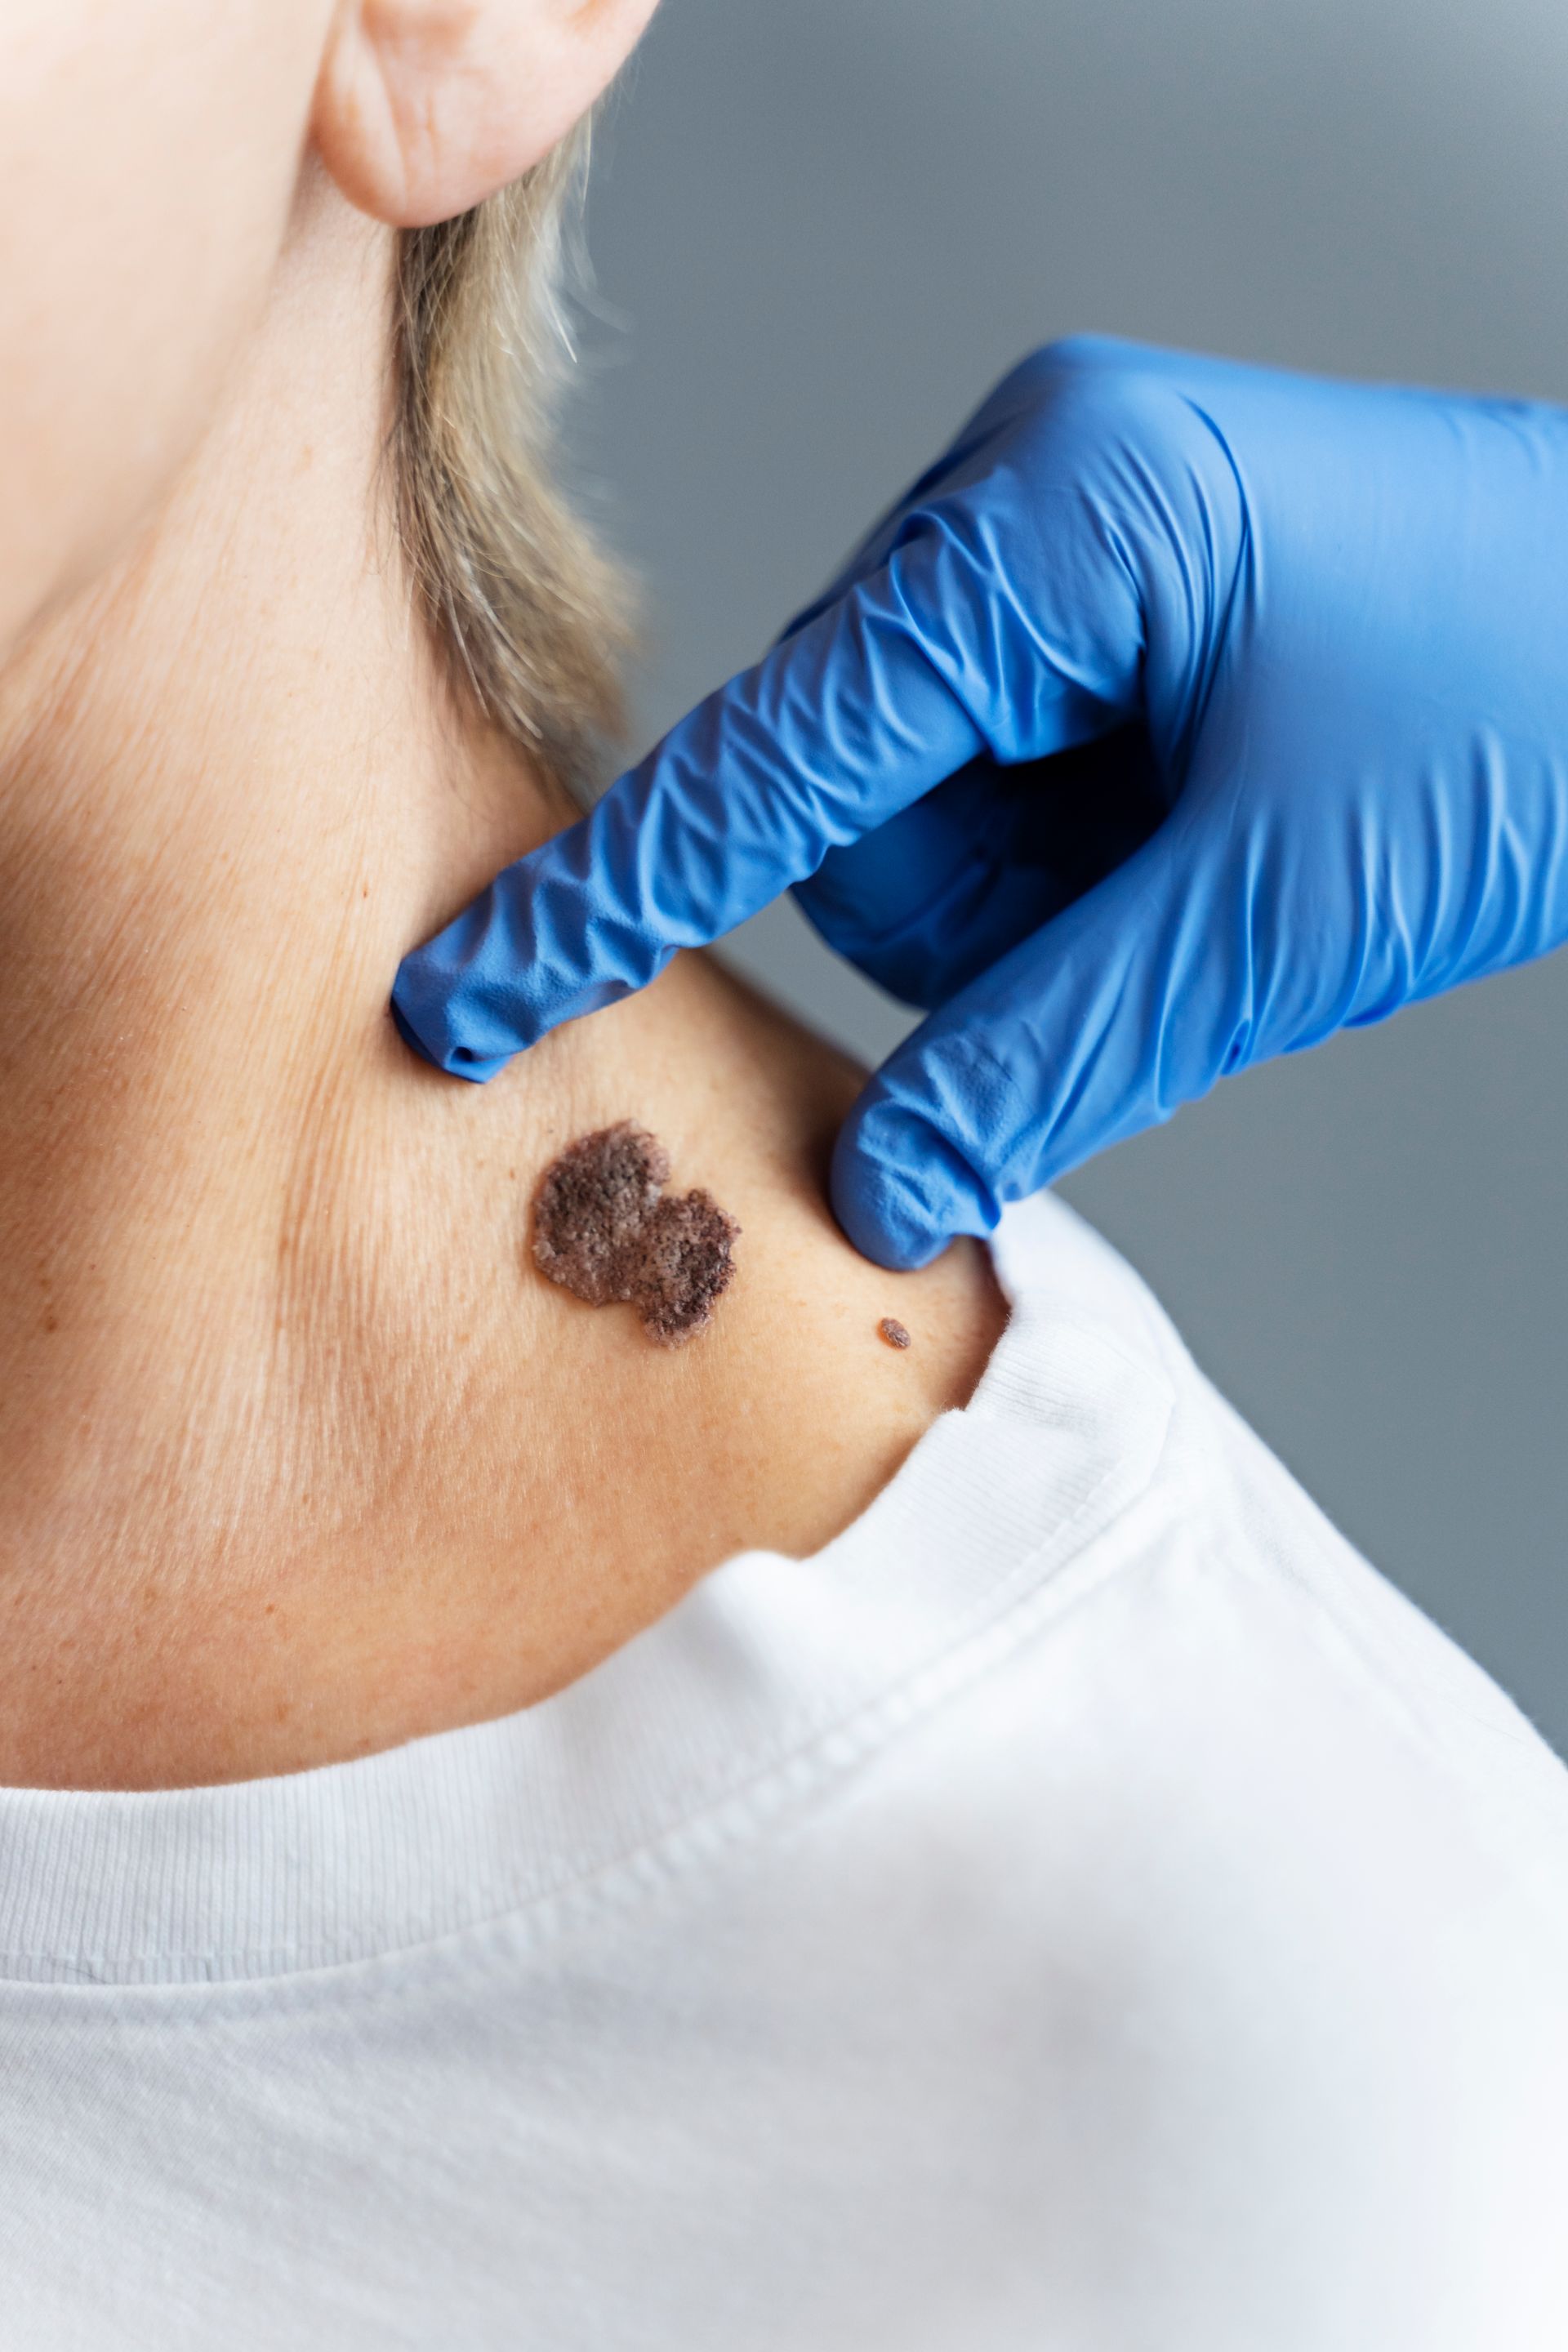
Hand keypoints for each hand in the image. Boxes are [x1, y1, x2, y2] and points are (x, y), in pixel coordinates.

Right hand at [391, 336, 1567, 1267]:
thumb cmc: (1523, 714)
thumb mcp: (1275, 914)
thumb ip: (1047, 1052)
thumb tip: (871, 1192)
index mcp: (1050, 521)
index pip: (769, 753)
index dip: (608, 898)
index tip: (459, 1000)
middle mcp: (1022, 503)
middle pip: (847, 799)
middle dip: (970, 914)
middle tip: (1147, 933)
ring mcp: (1058, 546)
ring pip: (920, 816)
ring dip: (1035, 902)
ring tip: (1207, 871)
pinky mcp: (1097, 607)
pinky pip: (995, 792)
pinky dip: (1072, 869)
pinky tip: (1197, 840)